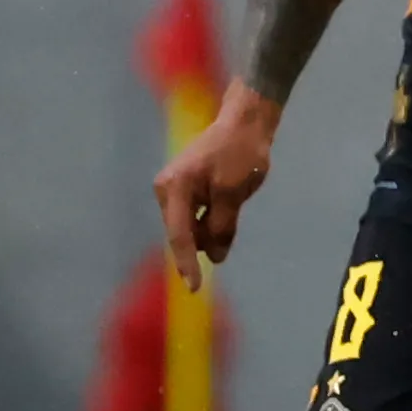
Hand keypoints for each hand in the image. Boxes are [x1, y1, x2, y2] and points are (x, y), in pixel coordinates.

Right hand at [152, 84, 282, 289]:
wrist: (245, 122)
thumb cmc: (240, 153)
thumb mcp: (233, 193)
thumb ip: (222, 226)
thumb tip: (214, 258)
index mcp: (174, 189)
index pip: (180, 236)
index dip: (187, 264)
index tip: (195, 289)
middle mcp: (167, 190)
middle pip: (184, 234)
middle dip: (206, 240)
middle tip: (232, 217)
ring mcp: (174, 189)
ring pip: (192, 228)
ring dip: (212, 228)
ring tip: (233, 201)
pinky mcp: (185, 189)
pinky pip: (197, 216)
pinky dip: (212, 220)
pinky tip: (229, 204)